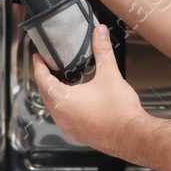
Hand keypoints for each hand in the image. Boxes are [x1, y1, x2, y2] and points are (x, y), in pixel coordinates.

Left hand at [30, 23, 145, 155]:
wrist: (132, 136)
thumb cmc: (120, 112)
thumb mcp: (110, 75)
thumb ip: (102, 51)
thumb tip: (100, 33)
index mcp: (63, 101)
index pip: (42, 80)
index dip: (38, 66)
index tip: (38, 57)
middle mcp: (62, 116)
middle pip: (45, 93)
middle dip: (45, 78)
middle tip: (48, 66)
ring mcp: (68, 127)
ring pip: (53, 107)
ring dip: (54, 93)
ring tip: (62, 80)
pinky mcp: (77, 133)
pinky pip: (63, 117)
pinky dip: (63, 105)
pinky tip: (76, 99)